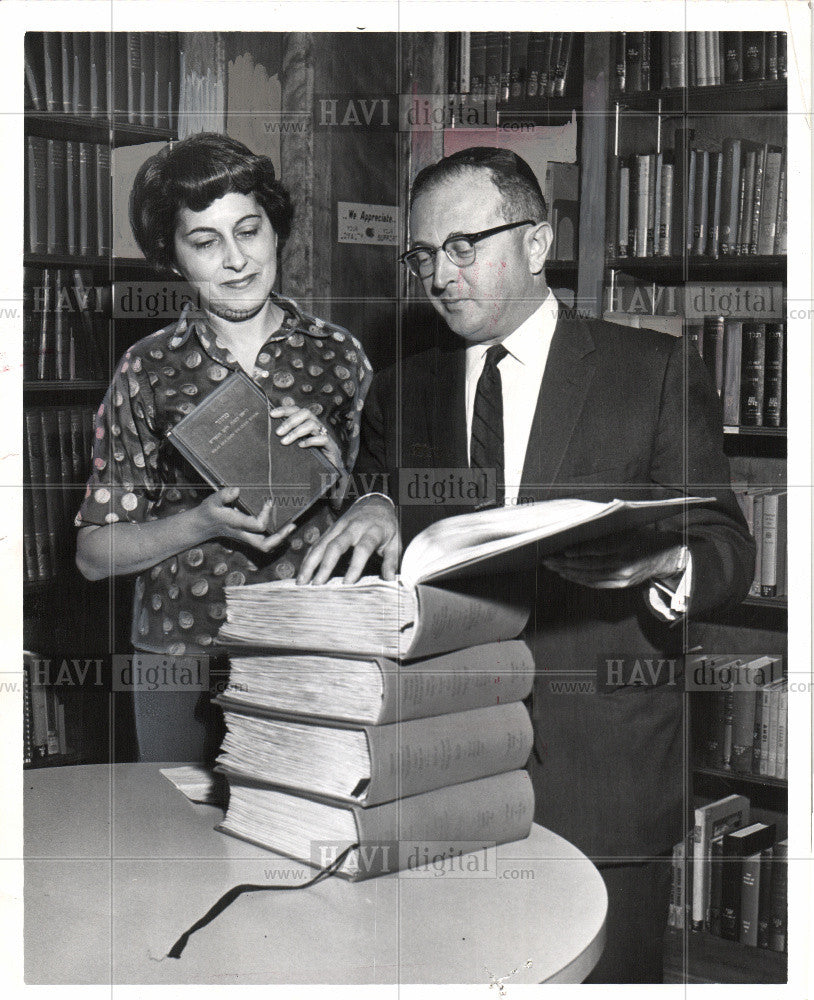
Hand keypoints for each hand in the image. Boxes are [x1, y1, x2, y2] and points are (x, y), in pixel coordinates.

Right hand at [196, 486, 295, 552]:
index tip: (269, 502)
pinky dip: (275, 538)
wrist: (203, 526)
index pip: (257, 525)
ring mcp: (246, 538)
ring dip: (280, 539)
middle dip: (280, 537)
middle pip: (265, 544)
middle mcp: (243, 534)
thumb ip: (223, 495)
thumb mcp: (212, 501)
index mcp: (236, 524)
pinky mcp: (248, 538)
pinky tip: (283, 529)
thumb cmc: (209, 512)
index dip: (266, 515)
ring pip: (266, 546)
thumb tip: (237, 490)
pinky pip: (264, 543)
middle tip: (292, 525)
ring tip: (290, 527)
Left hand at [270, 405, 342, 469]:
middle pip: (305, 413)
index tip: (272, 414)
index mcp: (307, 423)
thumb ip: (287, 437)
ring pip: (312, 424)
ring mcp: (324, 435)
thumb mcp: (296, 445)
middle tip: (278, 433)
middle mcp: (317, 426)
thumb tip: (272, 433)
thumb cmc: (310, 457)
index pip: (297, 410)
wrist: (330, 471)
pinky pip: (323, 438)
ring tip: (284, 442)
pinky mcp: (330, 446)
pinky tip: (301, 446)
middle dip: (290, 421)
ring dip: (296, 432)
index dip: (285, 410)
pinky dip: (311, 441)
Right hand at [297, 494, 400, 584]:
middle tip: (318, 585)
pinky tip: (303, 572)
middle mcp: (353, 528)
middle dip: (325, 565)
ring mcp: (339, 527)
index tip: (348, 583)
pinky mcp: (330, 529)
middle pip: (336, 545)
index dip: (355, 566)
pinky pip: (317, 543)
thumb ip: (392, 560)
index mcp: (372, 531)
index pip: (362, 549)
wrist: (375, 502)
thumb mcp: (395, 540)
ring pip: (322, 544)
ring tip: (302, 581)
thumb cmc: (386, 526)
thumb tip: (389, 578)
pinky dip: (308, 558)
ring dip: (310, 563)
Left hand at [543, 530, 685, 589]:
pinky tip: (567, 575)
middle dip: (565, 563)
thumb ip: (606, 529)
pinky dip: (580, 579)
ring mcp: (623, 577)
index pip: (598, 549)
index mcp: (626, 544)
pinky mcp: (621, 584)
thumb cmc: (642, 536)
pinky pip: (596, 584)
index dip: (579, 551)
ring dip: (568, 573)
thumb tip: (579, 527)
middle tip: (548, 560)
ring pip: (590, 576)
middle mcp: (624, 563)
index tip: (562, 550)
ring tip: (553, 568)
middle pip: (589, 565)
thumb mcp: (627, 528)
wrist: (665, 555)